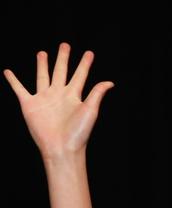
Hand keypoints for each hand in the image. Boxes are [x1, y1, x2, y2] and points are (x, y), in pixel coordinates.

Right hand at [4, 43, 112, 160]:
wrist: (61, 148)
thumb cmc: (78, 133)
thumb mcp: (90, 111)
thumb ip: (97, 94)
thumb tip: (110, 82)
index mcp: (74, 96)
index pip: (80, 75)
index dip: (85, 64)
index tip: (89, 53)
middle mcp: (59, 95)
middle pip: (61, 71)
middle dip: (63, 58)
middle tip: (64, 45)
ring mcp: (44, 99)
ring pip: (42, 77)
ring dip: (42, 65)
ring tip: (42, 53)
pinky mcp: (29, 105)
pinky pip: (19, 89)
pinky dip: (13, 80)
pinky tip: (8, 71)